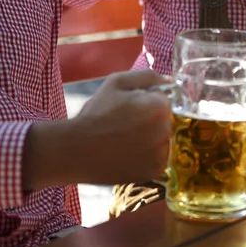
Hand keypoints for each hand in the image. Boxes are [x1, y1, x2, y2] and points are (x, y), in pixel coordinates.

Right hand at [72, 70, 171, 184]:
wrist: (76, 150)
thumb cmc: (96, 114)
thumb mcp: (117, 83)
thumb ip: (146, 76)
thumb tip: (169, 79)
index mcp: (160, 106)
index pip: (162, 100)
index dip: (144, 102)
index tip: (126, 109)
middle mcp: (167, 130)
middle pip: (164, 120)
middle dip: (149, 119)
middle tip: (124, 125)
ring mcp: (162, 153)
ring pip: (162, 139)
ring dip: (149, 138)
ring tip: (125, 140)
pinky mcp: (156, 170)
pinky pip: (157, 158)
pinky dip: (146, 156)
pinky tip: (128, 154)